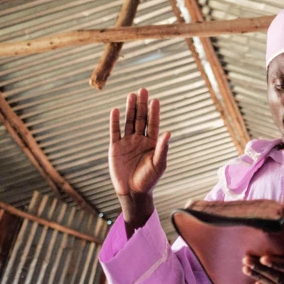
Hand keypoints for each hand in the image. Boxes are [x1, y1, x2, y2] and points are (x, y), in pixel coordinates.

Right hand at [109, 88, 169, 233]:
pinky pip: (115, 132)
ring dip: (130, 109)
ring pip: (128, 122)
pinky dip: (115, 121)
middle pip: (140, 118)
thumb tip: (168, 132)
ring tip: (131, 95)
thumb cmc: (149, 180)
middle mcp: (140, 139)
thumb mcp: (158, 164)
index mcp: (152, 143)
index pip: (153, 124)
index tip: (156, 100)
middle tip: (143, 90)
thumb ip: (162, 148)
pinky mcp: (115, 147)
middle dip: (142, 105)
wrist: (133, 193)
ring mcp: (127, 142)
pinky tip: (116, 110)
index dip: (154, 112)